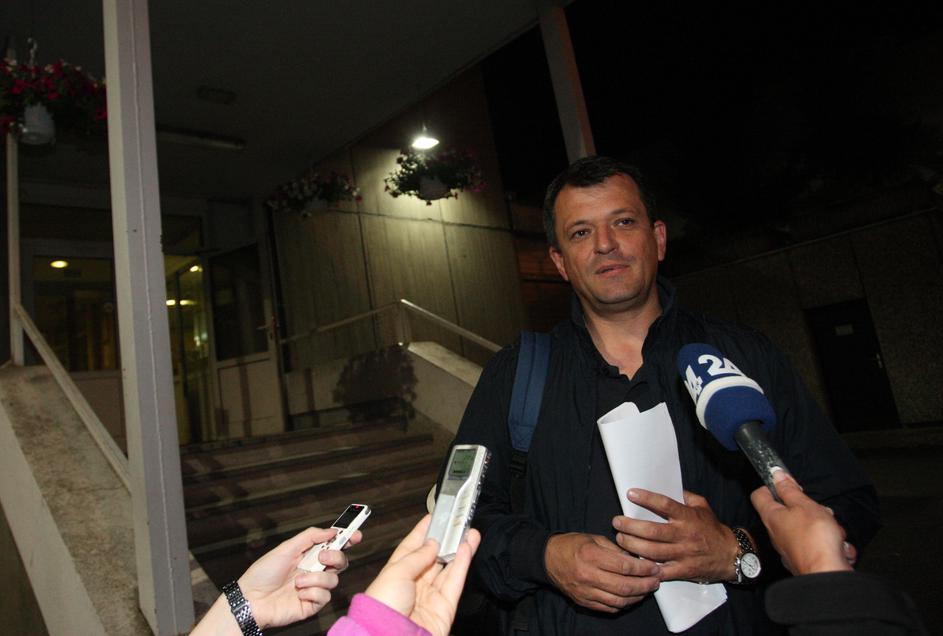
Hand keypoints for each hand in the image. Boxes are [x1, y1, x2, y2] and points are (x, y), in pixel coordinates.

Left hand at [242, 526, 361, 627]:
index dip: (346, 539)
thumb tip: (331, 530)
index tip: (356, 534)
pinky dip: (312, 593)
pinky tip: (299, 593)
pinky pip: (324, 597)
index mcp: (308, 556)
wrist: (251, 599)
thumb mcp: (285, 549)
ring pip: (333, 580)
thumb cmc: (263, 573)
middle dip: (336, 557)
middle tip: (323, 556)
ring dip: (315, 579)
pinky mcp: (312, 605)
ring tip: (298, 581)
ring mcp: (314, 588)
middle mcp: (314, 571)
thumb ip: (310, 537)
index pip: (333, 546)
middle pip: (340, 562)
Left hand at [365, 514, 479, 635]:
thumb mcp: (396, 572)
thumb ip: (418, 556)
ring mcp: (430, 596)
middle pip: (434, 557)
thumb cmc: (382, 607)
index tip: (434, 516)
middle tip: (457, 522)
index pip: (412, 547)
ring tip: (469, 531)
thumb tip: (432, 543)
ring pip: (448, 568)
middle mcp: (413, 585)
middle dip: (446, 539)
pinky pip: (455, 582)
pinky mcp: (445, 607)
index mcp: (396, 574)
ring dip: (459, 549)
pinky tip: (467, 548)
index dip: (424, 531)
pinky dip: (463, 564)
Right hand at [543, 532, 659, 611]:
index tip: (654, 567)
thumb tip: (636, 558)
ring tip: (646, 590)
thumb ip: (615, 549)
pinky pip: (609, 608)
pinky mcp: (584, 602)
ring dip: (637, 597)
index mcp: (591, 555)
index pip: (624, 566)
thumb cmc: (571, 546)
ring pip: (619, 601)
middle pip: (624, 586)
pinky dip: (624, 605)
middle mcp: (588, 575)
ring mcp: (586, 591)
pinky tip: (631, 597)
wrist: (548, 559)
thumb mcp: (594, 538)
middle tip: (656, 581)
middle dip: (645, 585)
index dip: (643, 569)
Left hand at [612, 489, 737, 582]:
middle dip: (630, 526)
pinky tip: (634, 561)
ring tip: (620, 539)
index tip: (631, 493)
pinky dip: (646, 568)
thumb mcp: (703, 507)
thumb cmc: (713, 529)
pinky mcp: (683, 571)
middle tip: (617, 522)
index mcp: (688, 517)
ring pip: (652, 551)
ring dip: (632, 545)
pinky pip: (661, 571)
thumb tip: (670, 486)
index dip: (647, 499)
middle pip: (652, 531)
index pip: (665, 504)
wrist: (731, 556)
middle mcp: (685, 535)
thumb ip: (686, 496)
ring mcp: (683, 554)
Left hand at [750, 470, 852, 574]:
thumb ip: (790, 490)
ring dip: (824, 528)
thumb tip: (776, 475)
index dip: (772, 486)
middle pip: (788, 512)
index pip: (760, 495)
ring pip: (807, 529)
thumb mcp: (804, 505)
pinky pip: (817, 546)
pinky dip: (830, 545)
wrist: (826, 574)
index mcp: (772, 517)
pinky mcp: (805, 560)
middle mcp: (776, 533)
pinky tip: (839, 548)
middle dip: (809, 509)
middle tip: (821, 511)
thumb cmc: (815, 539)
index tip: (789, 485)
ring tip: (834, 532)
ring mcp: (790, 548)